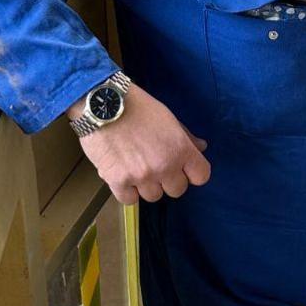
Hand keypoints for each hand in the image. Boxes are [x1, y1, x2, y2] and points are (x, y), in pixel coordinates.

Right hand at [69, 81, 211, 203]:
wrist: (103, 105)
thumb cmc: (138, 107)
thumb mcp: (169, 118)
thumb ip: (186, 137)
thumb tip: (201, 147)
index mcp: (181, 149)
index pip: (201, 176)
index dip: (193, 173)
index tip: (184, 169)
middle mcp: (164, 166)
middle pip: (177, 190)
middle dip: (169, 180)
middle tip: (157, 167)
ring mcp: (141, 176)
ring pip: (154, 196)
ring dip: (147, 186)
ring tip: (137, 169)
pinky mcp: (118, 181)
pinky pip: (129, 200)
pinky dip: (127, 192)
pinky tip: (124, 177)